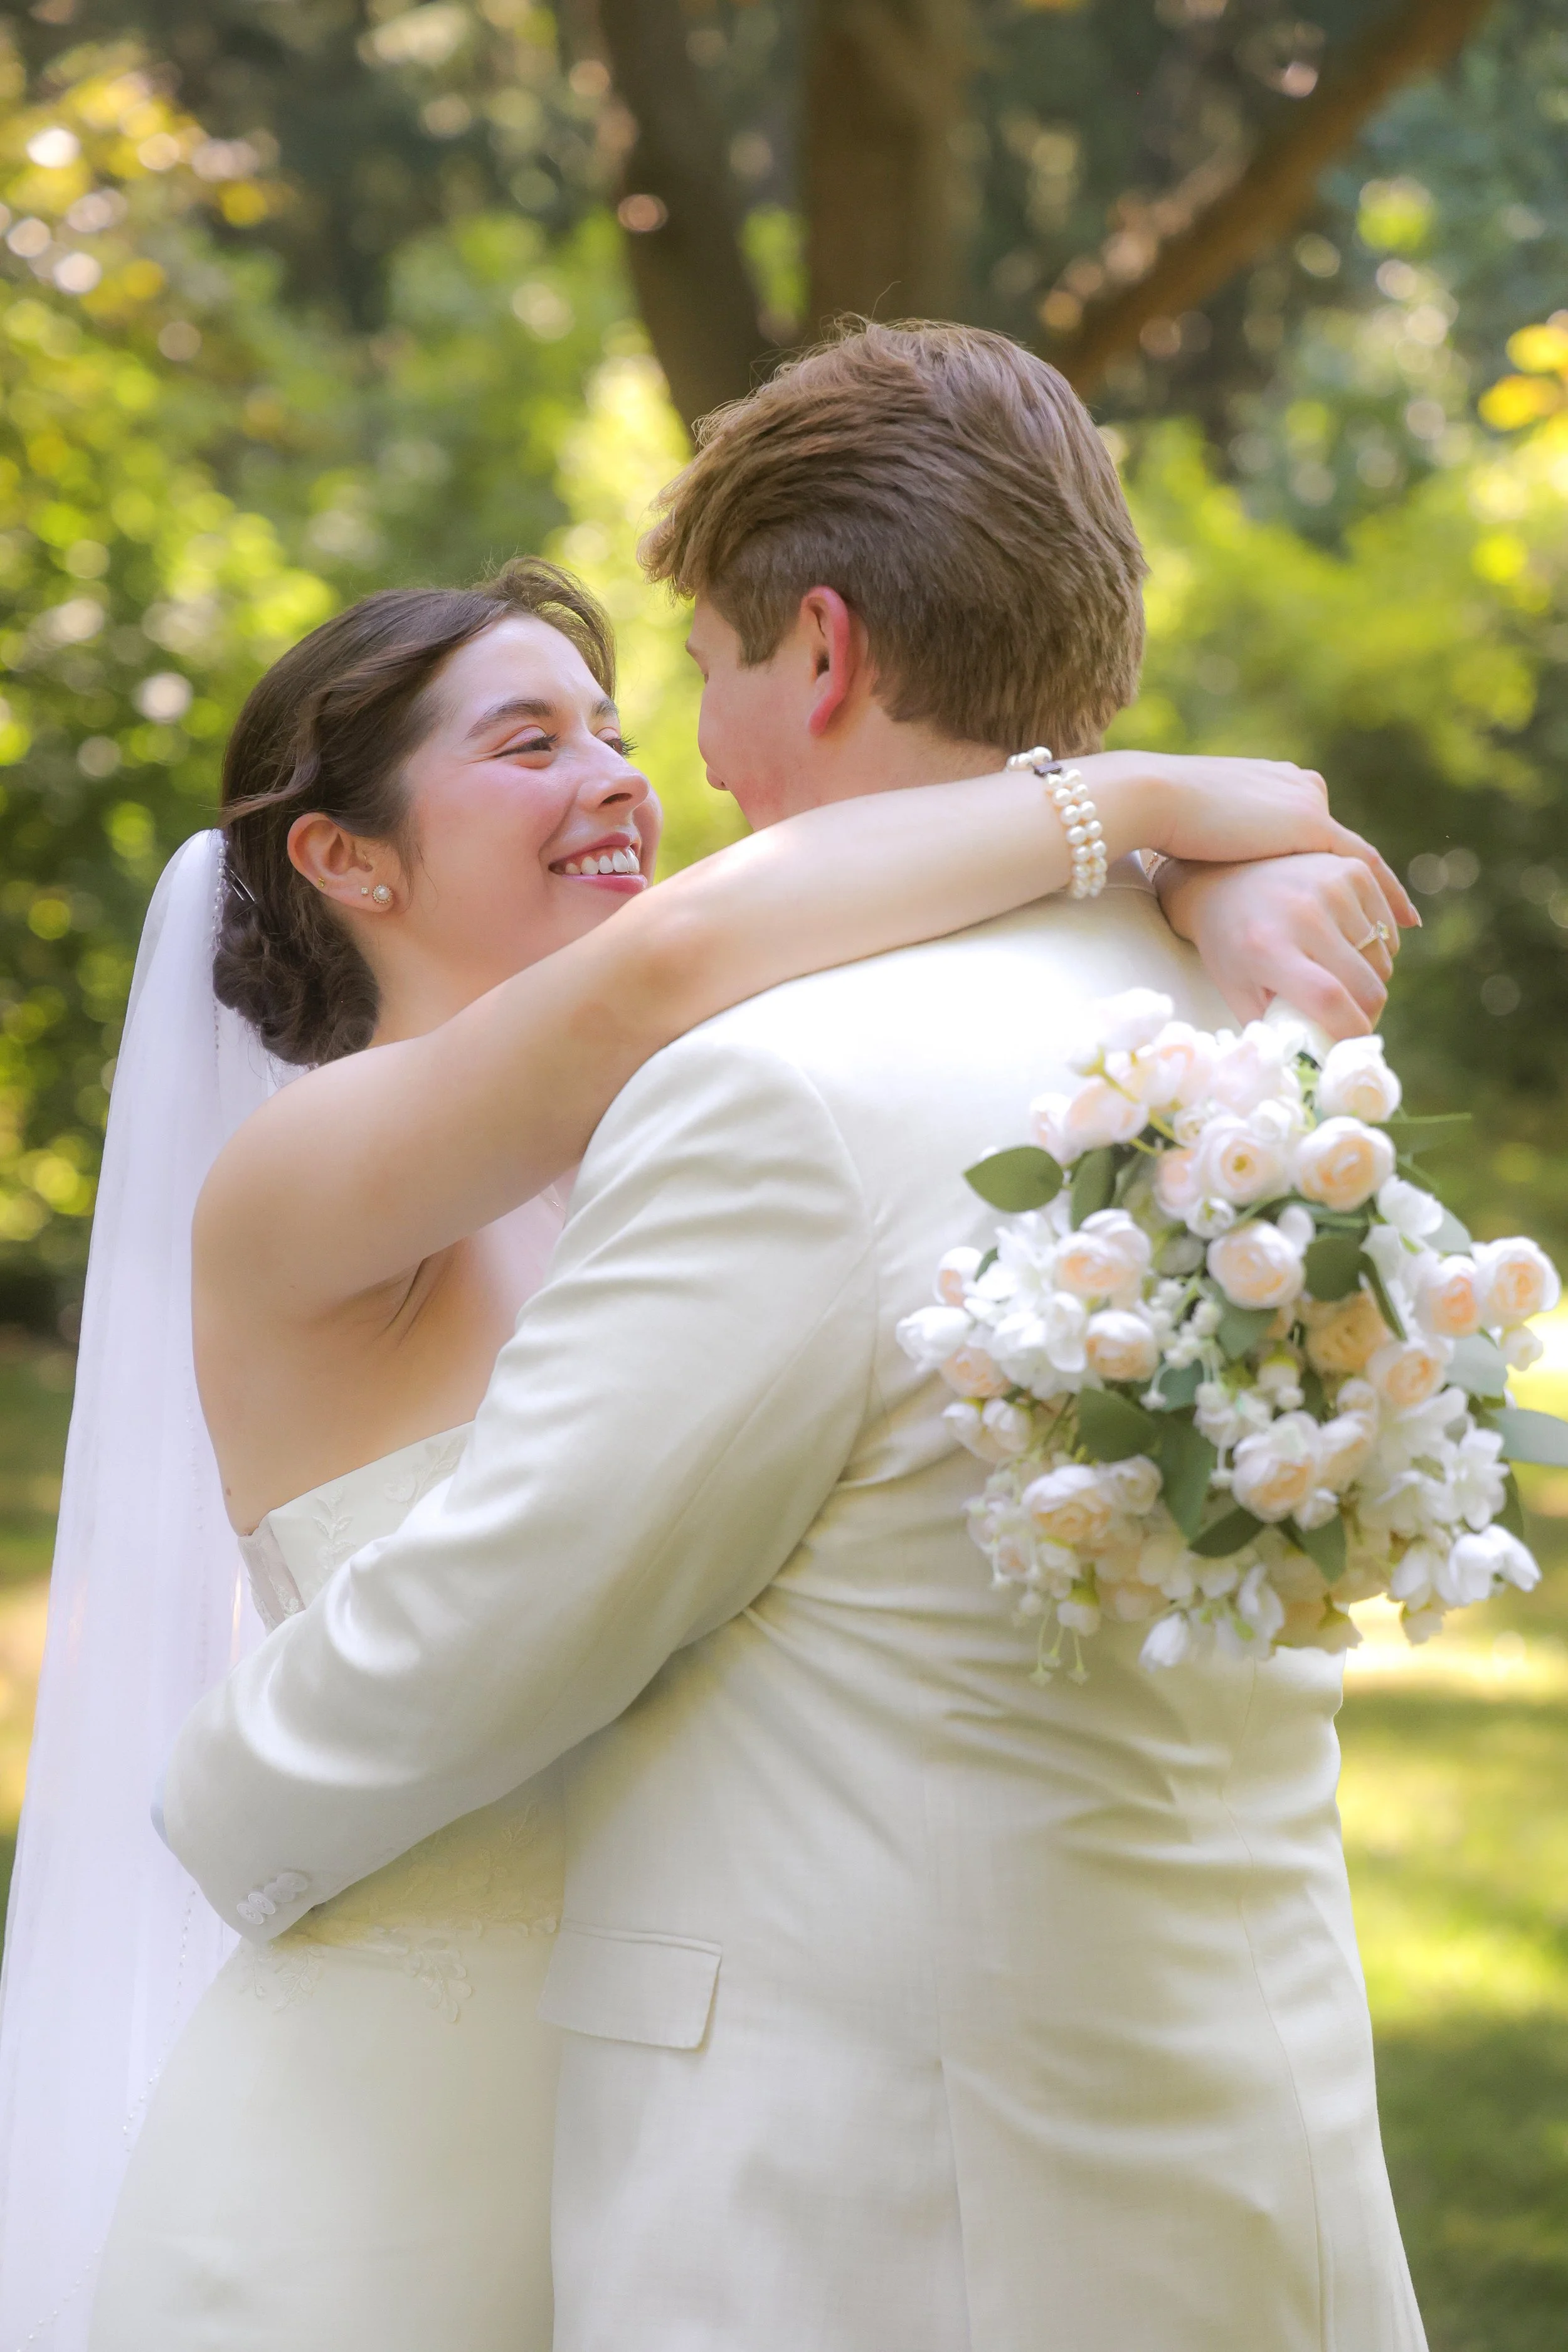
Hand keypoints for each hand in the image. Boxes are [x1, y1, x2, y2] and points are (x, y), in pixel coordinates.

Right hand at [1082, 750, 1416, 931]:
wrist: (1157, 798)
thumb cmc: (1162, 822)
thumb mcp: (1202, 828)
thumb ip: (1222, 842)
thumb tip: (1217, 873)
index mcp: (1273, 783)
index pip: (1317, 833)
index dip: (1335, 870)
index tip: (1350, 897)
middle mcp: (1301, 787)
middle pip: (1341, 851)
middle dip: (1363, 893)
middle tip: (1384, 929)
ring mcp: (1309, 804)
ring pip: (1357, 864)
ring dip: (1376, 903)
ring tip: (1396, 937)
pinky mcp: (1311, 825)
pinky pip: (1364, 866)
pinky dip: (1386, 898)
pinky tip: (1403, 925)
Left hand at [1153, 850, 1411, 1039]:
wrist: (1222, 880)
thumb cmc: (1230, 946)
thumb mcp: (1238, 992)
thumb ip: (1275, 1029)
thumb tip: (1316, 1065)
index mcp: (1269, 949)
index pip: (1328, 998)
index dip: (1350, 1029)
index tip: (1352, 1043)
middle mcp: (1303, 913)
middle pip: (1366, 983)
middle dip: (1366, 1012)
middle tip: (1350, 1018)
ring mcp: (1331, 887)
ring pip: (1382, 959)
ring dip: (1369, 979)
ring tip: (1338, 976)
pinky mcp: (1352, 870)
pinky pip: (1387, 929)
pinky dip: (1378, 948)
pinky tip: (1348, 948)